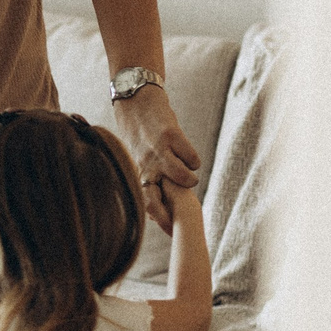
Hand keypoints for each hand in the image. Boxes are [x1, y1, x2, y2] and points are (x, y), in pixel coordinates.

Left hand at [117, 85, 200, 232]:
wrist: (136, 99)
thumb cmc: (140, 133)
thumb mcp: (140, 157)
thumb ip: (151, 177)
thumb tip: (163, 203)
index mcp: (139, 170)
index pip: (146, 201)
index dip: (158, 218)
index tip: (171, 230)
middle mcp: (147, 163)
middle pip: (156, 196)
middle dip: (173, 211)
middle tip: (184, 218)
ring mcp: (159, 149)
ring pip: (181, 176)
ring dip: (189, 180)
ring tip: (189, 179)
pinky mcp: (172, 134)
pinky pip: (191, 156)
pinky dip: (194, 160)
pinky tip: (190, 157)